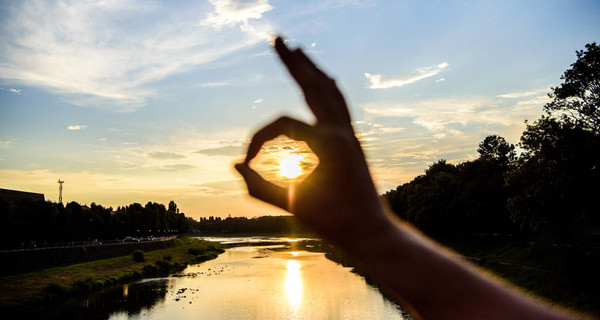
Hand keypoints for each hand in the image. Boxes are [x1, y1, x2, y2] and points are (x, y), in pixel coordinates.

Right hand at [235, 37, 391, 247]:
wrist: (371, 232)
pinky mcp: (353, 139)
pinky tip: (322, 79)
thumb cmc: (333, 222)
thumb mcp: (291, 205)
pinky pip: (340, 104)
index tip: (247, 161)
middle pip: (312, 85)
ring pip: (329, 90)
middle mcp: (342, 130)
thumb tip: (235, 165)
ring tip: (298, 50)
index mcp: (328, 143)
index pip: (283, 125)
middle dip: (293, 63)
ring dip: (312, 69)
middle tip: (276, 39)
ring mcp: (350, 132)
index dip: (259, 139)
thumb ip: (259, 187)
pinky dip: (329, 87)